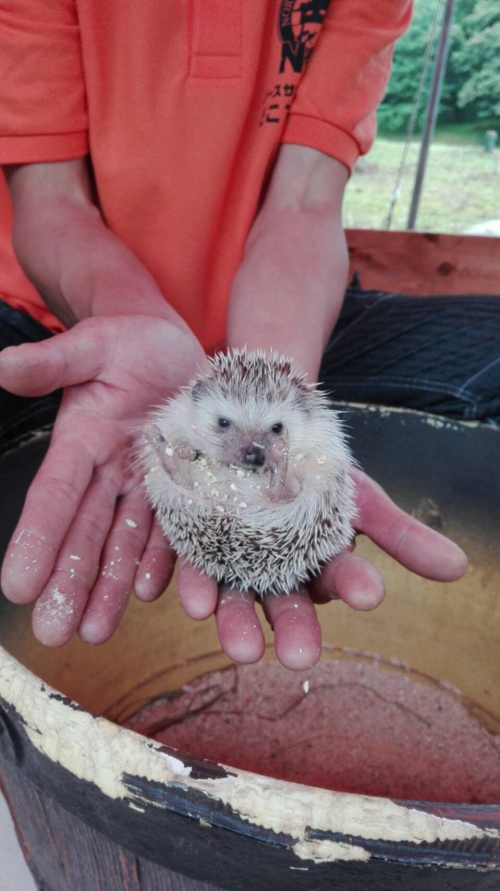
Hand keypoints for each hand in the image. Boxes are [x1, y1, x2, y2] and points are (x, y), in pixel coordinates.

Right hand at [0, 313, 207, 644]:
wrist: (176, 349)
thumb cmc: (131, 342)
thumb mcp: (94, 344)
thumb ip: (53, 363)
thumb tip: (4, 367)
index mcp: (81, 441)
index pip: (53, 497)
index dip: (36, 539)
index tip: (15, 584)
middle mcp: (108, 472)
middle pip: (85, 533)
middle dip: (70, 582)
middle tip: (56, 631)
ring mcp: (145, 485)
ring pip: (124, 543)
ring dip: (110, 588)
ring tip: (96, 631)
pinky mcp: (181, 488)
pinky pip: (172, 530)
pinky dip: (161, 561)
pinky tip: (148, 592)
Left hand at [176, 467, 466, 670]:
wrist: (260, 422)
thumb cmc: (314, 465)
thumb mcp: (358, 492)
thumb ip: (401, 534)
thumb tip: (461, 569)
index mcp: (320, 560)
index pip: (343, 576)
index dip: (354, 582)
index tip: (370, 591)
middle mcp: (277, 569)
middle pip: (285, 600)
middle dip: (292, 625)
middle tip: (299, 655)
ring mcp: (231, 557)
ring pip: (233, 593)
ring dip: (233, 617)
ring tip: (235, 642)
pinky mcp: (192, 540)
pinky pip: (188, 563)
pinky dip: (189, 580)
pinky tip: (187, 596)